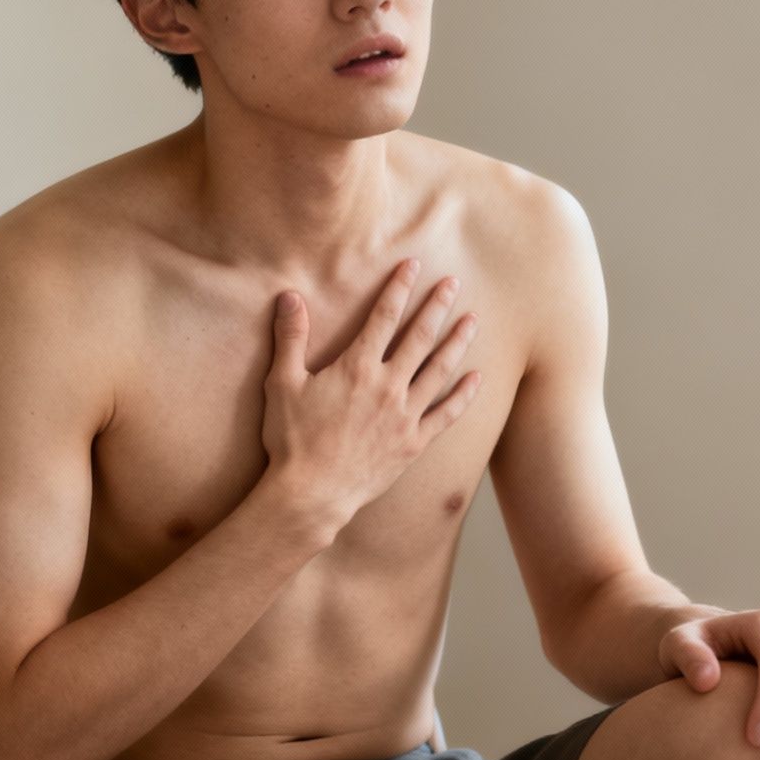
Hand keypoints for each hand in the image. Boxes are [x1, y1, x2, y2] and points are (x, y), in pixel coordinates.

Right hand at [261, 257, 481, 522]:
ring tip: (473, 321)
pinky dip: (463, 396)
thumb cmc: (292, 440)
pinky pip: (446, 415)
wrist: (312, 494)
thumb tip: (289, 296)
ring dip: (457, 343)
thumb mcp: (282, 384)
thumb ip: (290, 337)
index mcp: (356, 368)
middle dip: (437, 307)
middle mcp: (387, 386)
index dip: (399, 287)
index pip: (383, 317)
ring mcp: (404, 415)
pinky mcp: (413, 443)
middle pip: (419, 337)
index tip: (413, 265)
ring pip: (439, 370)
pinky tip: (477, 379)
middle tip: (454, 284)